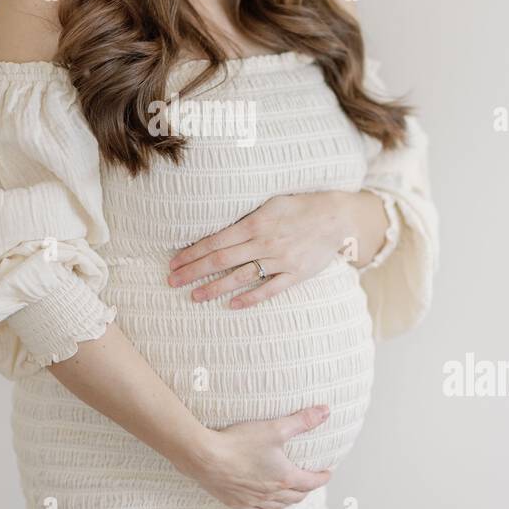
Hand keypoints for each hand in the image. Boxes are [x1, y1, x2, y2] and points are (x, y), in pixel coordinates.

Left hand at [167, 189, 385, 307]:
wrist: (336, 217)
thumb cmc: (300, 206)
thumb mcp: (269, 203)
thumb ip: (245, 217)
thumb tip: (217, 229)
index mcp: (255, 223)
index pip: (215, 241)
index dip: (192, 253)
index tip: (174, 261)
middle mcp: (264, 243)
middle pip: (221, 260)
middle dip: (193, 271)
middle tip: (172, 280)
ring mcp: (280, 261)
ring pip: (240, 277)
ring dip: (214, 288)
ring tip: (194, 296)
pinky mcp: (296, 274)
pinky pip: (270, 289)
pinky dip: (250, 298)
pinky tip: (232, 305)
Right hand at [190, 405, 332, 508]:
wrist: (205, 457)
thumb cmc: (239, 442)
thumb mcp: (275, 428)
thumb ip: (302, 420)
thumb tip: (326, 411)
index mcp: (284, 477)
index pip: (311, 482)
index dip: (322, 477)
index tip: (327, 473)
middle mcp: (272, 494)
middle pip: (297, 496)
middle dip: (307, 489)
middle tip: (310, 481)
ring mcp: (254, 501)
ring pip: (279, 507)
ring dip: (290, 501)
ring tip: (292, 494)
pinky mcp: (237, 503)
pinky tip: (268, 505)